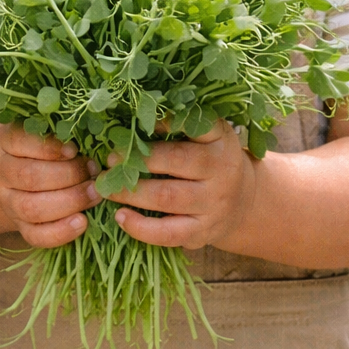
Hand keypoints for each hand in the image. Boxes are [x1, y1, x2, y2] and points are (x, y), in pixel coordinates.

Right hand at [0, 126, 99, 246]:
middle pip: (30, 177)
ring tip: (94, 194)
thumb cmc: (43, 147)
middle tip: (94, 172)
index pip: (21, 142)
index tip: (75, 150)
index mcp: (6, 143)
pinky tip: (82, 222)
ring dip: (69, 202)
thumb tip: (95, 140)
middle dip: (68, 176)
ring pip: (31, 208)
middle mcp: (2, 173)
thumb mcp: (47, 132)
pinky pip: (36, 236)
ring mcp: (9, 202)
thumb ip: (63, 132)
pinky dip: (60, 232)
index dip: (50, 148)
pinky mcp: (20, 226)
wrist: (18, 177)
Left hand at [104, 120, 257, 249]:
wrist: (243, 203)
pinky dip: (141, 227)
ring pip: (167, 197)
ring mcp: (213, 204)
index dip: (166, 121)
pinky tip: (120, 216)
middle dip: (137, 159)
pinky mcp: (202, 232)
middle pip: (176, 161)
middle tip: (109, 159)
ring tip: (105, 186)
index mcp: (220, 141)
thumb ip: (180, 125)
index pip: (197, 125)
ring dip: (131, 191)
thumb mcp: (207, 137)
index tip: (137, 119)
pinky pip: (169, 233)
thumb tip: (131, 115)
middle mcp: (220, 171)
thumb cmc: (211, 162)